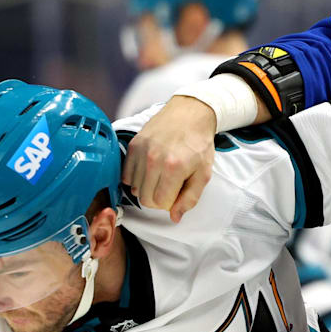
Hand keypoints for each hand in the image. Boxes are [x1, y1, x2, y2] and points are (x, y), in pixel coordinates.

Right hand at [121, 95, 216, 222]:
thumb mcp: (204, 173)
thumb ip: (190, 198)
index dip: (169, 203)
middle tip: (168, 188)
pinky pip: (126, 174)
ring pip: (135, 188)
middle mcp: (154, 160)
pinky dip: (136, 178)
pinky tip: (148, 171)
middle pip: (145, 198)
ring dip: (147, 188)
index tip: (176, 194)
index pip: (160, 203)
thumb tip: (174, 217)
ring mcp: (141, 151)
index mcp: (174, 168)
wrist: (189, 114)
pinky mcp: (133, 145)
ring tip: (160, 177)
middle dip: (157, 199)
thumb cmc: (199, 144)